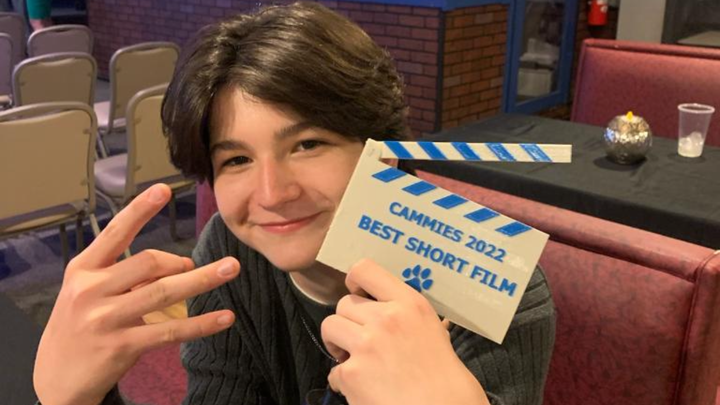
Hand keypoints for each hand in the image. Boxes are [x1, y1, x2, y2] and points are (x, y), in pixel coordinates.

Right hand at [34, 184, 239, 404]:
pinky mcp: (121, 346)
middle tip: (196, 266)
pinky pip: (171, 331)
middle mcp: (91, 290)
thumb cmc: (78, 326)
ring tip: (231, 268)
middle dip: (180, 262)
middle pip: (149, 262)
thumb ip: (124, 274)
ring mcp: (105, 319)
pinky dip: (201, 323)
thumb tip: (178, 264)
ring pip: (164, 292)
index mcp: (83, 269)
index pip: (116, 233)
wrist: (55, 377)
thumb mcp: (87, 292)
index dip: (141, 210)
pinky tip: (225, 317)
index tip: (164, 189)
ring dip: (203, 280)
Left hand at [321, 259, 488, 404]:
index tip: (358, 296)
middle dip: (348, 322)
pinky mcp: (353, 373)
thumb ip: (404, 313)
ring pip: (329, 327)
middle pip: (343, 303)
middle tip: (360, 340)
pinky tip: (362, 388)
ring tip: (354, 359)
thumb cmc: (444, 378)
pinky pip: (333, 370)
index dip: (354, 282)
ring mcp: (367, 344)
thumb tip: (377, 305)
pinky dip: (343, 382)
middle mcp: (387, 318)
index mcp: (409, 303)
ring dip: (338, 344)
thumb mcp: (431, 329)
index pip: (364, 269)